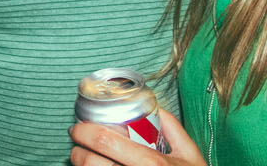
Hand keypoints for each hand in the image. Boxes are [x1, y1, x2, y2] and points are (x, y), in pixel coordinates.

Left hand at [70, 111, 203, 165]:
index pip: (105, 141)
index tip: (77, 128)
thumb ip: (173, 128)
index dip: (84, 132)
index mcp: (152, 162)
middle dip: (77, 152)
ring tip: (83, 160)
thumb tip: (155, 106)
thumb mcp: (190, 155)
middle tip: (76, 146)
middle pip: (90, 163)